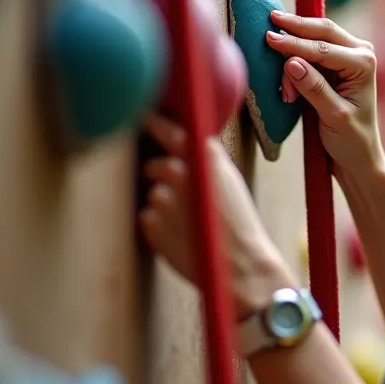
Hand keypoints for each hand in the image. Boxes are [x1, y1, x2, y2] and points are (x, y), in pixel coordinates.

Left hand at [139, 114, 294, 317]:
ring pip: (152, 194)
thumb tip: (179, 146)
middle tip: (185, 199)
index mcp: (202, 155)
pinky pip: (147, 218)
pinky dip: (159, 226)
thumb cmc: (240, 224)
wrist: (241, 266)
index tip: (143, 118)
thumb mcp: (229, 180)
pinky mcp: (150, 223)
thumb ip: (203, 159)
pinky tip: (181, 236)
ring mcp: (161, 197)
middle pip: (154, 166)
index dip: (153, 123)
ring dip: (164, 206)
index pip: (166, 129)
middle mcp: (178, 170)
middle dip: (163, 179)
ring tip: (189, 223)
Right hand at [265, 11, 384, 180]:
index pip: (324, 48)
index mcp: (364, 63)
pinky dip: (295, 65)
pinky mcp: (335, 63)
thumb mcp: (333, 117)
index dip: (295, 43)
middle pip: (322, 30)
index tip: (269, 38)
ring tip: (285, 94)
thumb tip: (291, 61)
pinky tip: (288, 91)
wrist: (359, 154)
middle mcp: (360, 52)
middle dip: (294, 28)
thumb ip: (314, 88)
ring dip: (292, 56)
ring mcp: (348, 55)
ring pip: (313, 39)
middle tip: (270, 20)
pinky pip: (310, 53)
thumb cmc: (352, 139)